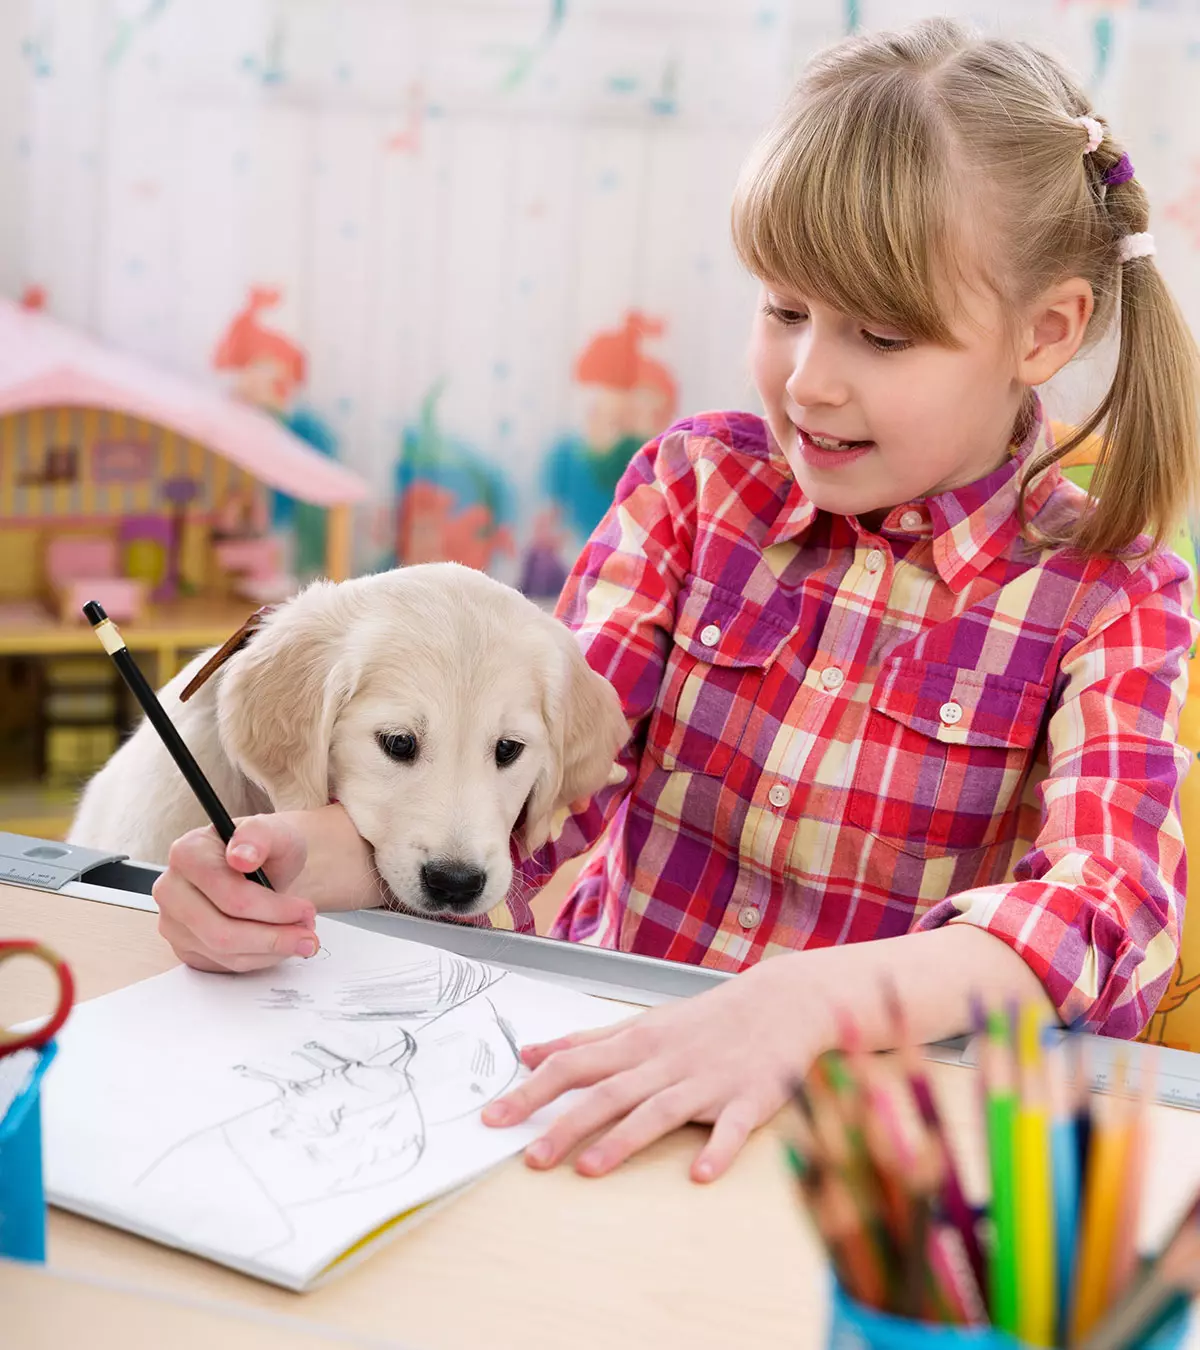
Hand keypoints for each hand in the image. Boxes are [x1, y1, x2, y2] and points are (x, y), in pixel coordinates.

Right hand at [153, 813, 317, 973]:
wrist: (260, 867)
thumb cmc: (265, 849)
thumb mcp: (275, 832)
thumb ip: (259, 835)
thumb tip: (241, 855)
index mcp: (187, 853)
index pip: (230, 895)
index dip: (273, 908)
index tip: (306, 910)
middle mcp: (171, 889)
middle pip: (222, 932)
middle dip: (274, 938)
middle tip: (309, 935)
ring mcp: (173, 922)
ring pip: (224, 953)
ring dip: (270, 951)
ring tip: (300, 937)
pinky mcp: (184, 947)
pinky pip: (223, 964)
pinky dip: (258, 958)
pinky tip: (277, 943)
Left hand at [481, 954, 834, 1181]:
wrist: (781, 1003)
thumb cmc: (704, 1019)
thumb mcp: (641, 1023)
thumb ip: (586, 1041)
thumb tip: (530, 1052)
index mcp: (636, 1043)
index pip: (572, 1066)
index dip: (531, 1092)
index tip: (494, 1118)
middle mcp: (664, 1062)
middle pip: (608, 1093)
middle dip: (566, 1124)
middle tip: (530, 1158)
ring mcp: (706, 1081)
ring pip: (659, 1111)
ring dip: (625, 1139)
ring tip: (590, 1169)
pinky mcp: (747, 1100)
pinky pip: (730, 1128)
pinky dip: (717, 1149)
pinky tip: (700, 1173)